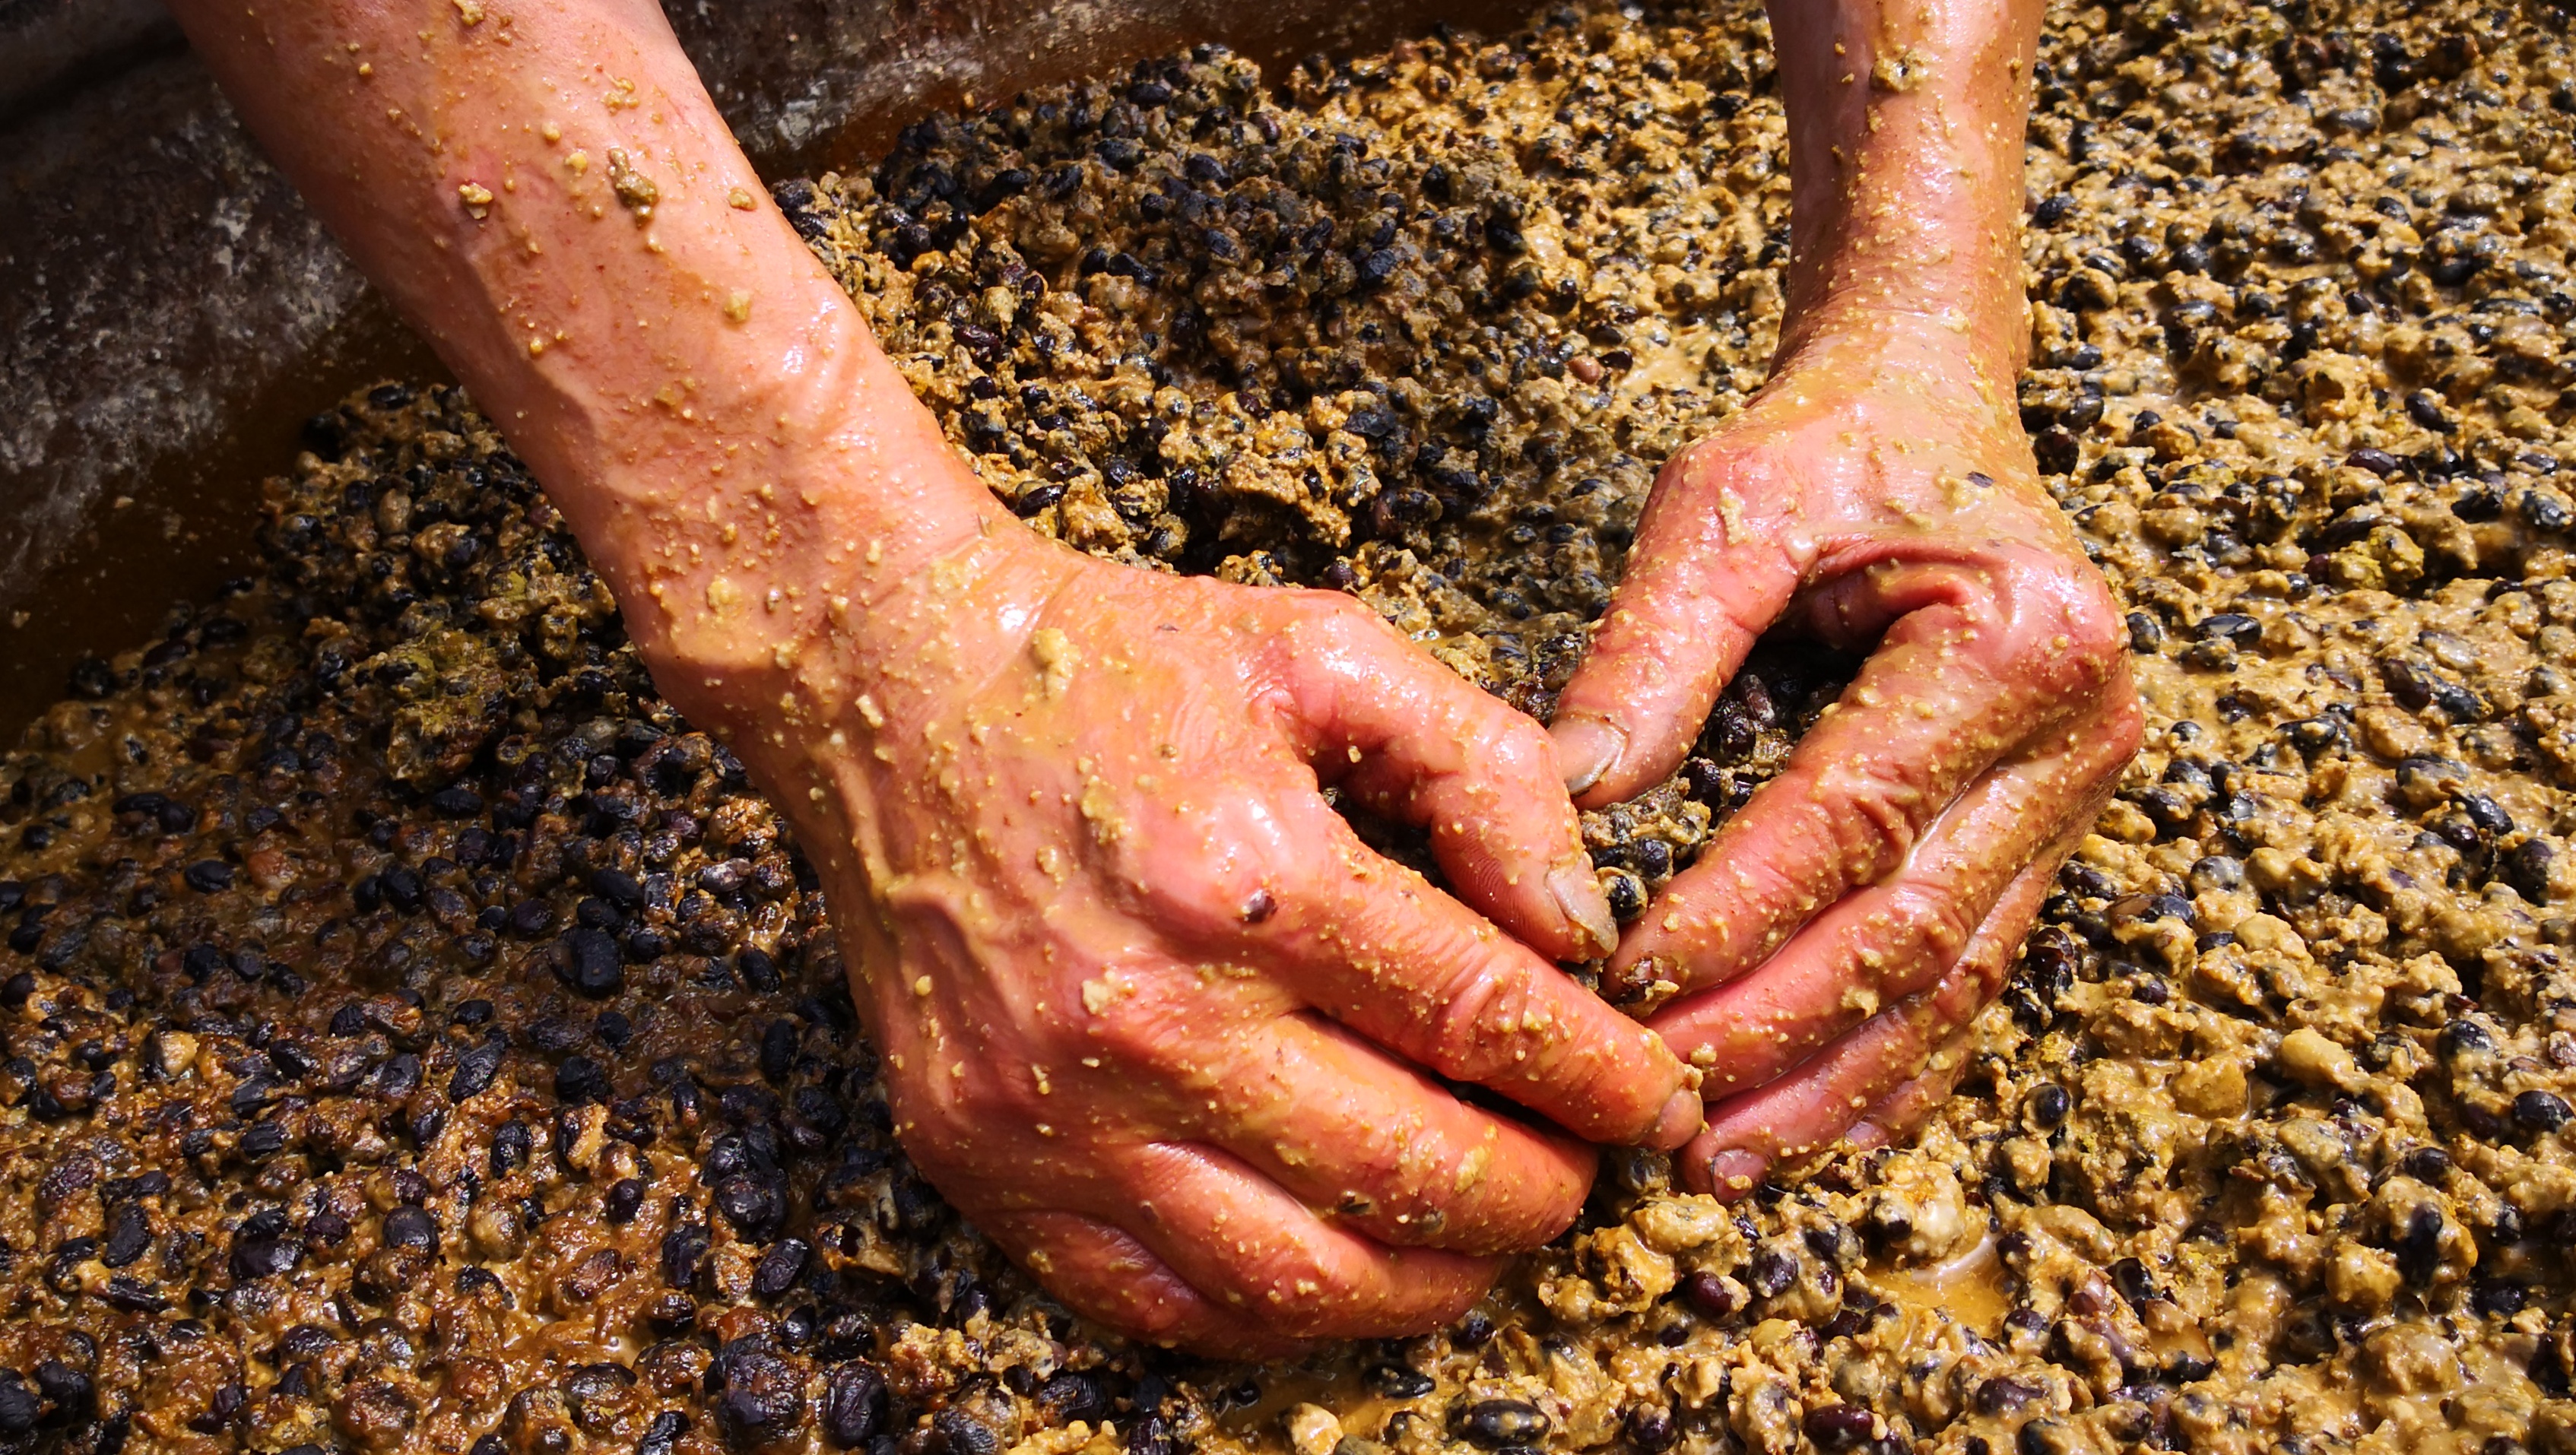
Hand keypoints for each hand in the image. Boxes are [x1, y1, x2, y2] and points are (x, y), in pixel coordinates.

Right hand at [727, 499, 1694, 1354]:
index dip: (1601, 1079)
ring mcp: (1053, 1110)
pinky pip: (1159, 1303)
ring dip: (1434, 1279)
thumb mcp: (1326, 652)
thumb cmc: (1121, 663)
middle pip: (1410, 1173)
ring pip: (1298, 1276)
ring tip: (1487, 1234)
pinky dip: (1280, 1312)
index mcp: (1249, 874)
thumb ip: (1485, 770)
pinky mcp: (981, 1161)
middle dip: (1541, 1194)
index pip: (1484, 1020)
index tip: (1654, 1100)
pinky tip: (1347, 1263)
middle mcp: (1148, 1015)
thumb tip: (1584, 926)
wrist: (890, 681)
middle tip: (1583, 1171)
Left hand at [1548, 315, 2141, 1196]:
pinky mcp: (2040, 836)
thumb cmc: (1826, 450)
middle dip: (1777, 1035)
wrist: (1931, 408)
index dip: (1738, 919)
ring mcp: (2075, 795)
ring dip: (1831, 1085)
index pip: (1857, 821)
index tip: (1621, 988)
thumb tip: (1565, 803)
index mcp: (2020, 639)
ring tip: (1717, 1163)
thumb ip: (1651, 652)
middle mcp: (2081, 731)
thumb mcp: (1725, 506)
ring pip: (1951, 982)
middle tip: (1656, 1112)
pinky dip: (1880, 1064)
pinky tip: (1797, 1128)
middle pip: (1914, 927)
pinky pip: (1964, 974)